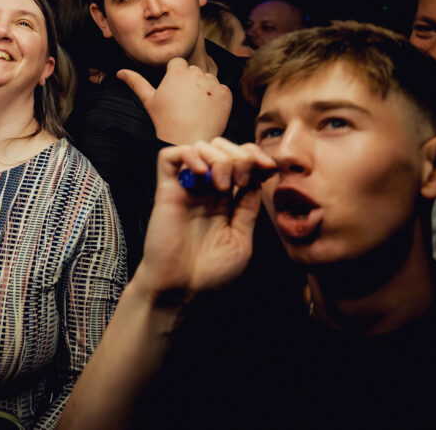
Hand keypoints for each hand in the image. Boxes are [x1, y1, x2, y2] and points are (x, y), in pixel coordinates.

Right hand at [118, 58, 231, 143]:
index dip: (175, 77)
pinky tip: (207, 111)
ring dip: (204, 89)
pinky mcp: (226, 94)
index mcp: (177, 71)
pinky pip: (222, 90)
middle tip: (184, 102)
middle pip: (194, 71)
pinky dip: (217, 99)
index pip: (178, 63)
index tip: (174, 91)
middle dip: (190, 82)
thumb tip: (120, 72)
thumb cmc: (165, 121)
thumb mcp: (149, 101)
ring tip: (195, 108)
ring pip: (208, 80)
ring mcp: (213, 84)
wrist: (186, 141)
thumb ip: (136, 82)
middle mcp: (196, 73)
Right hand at [132, 138, 275, 300]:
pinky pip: (169, 156)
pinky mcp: (166, 190)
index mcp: (226, 200)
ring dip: (218, 158)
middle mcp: (206, 189)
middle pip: (222, 147)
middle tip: (242, 179)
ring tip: (222, 184)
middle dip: (240, 155)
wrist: (180, 288)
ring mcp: (186, 187)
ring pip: (200, 146)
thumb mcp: (241, 239)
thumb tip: (257, 180)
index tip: (269, 167)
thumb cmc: (209, 272)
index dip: (256, 156)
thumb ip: (247, 209)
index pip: (241, 160)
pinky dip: (188, 154)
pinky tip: (201, 173)